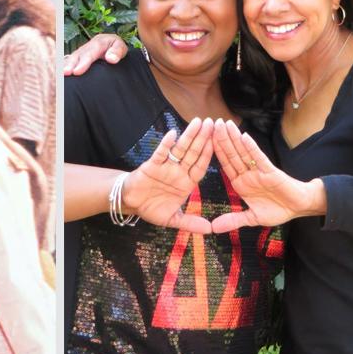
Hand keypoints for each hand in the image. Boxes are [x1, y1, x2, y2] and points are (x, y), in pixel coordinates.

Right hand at [62, 33, 127, 75]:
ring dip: (65, 66)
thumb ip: (117, 52)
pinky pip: (68, 61)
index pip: (91, 52)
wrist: (112, 47)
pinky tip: (57, 74)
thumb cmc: (117, 50)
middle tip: (66, 73)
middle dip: (71, 64)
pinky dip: (62, 66)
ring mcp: (81, 51)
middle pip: (78, 54)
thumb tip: (111, 59)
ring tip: (60, 75)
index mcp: (99, 42)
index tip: (77, 72)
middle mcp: (88, 46)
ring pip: (72, 57)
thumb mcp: (121, 48)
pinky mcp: (77, 57)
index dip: (84, 61)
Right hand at [122, 117, 213, 232]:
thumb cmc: (152, 208)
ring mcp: (166, 166)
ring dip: (189, 136)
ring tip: (198, 122)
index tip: (221, 142)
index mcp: (186, 182)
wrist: (131, 204)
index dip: (210, 155)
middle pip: (193, 153)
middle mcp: (178, 172)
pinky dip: (166, 144)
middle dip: (203, 138)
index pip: (201, 166)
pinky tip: (173, 134)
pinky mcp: (152, 165)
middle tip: (213, 122)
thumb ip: (191, 223)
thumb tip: (210, 230)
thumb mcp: (173, 219)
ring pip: (180, 149)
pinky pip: (160, 153)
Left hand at [210, 120, 321, 231]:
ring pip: (243, 152)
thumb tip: (214, 229)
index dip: (216, 153)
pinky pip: (259, 158)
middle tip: (211, 123)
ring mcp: (258, 171)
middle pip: (232, 155)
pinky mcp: (270, 171)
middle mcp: (247, 175)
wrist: (298, 207)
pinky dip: (251, 148)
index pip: (226, 166)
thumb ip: (233, 221)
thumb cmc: (277, 210)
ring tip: (224, 124)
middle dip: (222, 140)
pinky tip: (243, 136)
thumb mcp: (251, 218)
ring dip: (234, 138)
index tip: (205, 140)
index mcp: (240, 184)